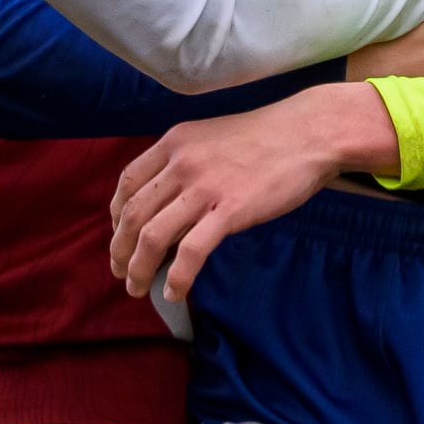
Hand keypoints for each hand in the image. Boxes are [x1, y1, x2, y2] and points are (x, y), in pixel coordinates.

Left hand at [110, 85, 396, 301]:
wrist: (307, 133)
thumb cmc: (265, 137)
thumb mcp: (211, 138)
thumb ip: (186, 163)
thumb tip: (168, 202)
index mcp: (174, 142)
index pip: (127, 182)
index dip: (115, 214)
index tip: (118, 235)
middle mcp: (181, 164)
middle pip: (133, 214)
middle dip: (119, 249)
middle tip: (121, 272)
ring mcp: (204, 188)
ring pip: (152, 236)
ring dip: (139, 268)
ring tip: (137, 288)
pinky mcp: (230, 211)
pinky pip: (191, 251)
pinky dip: (177, 277)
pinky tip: (174, 291)